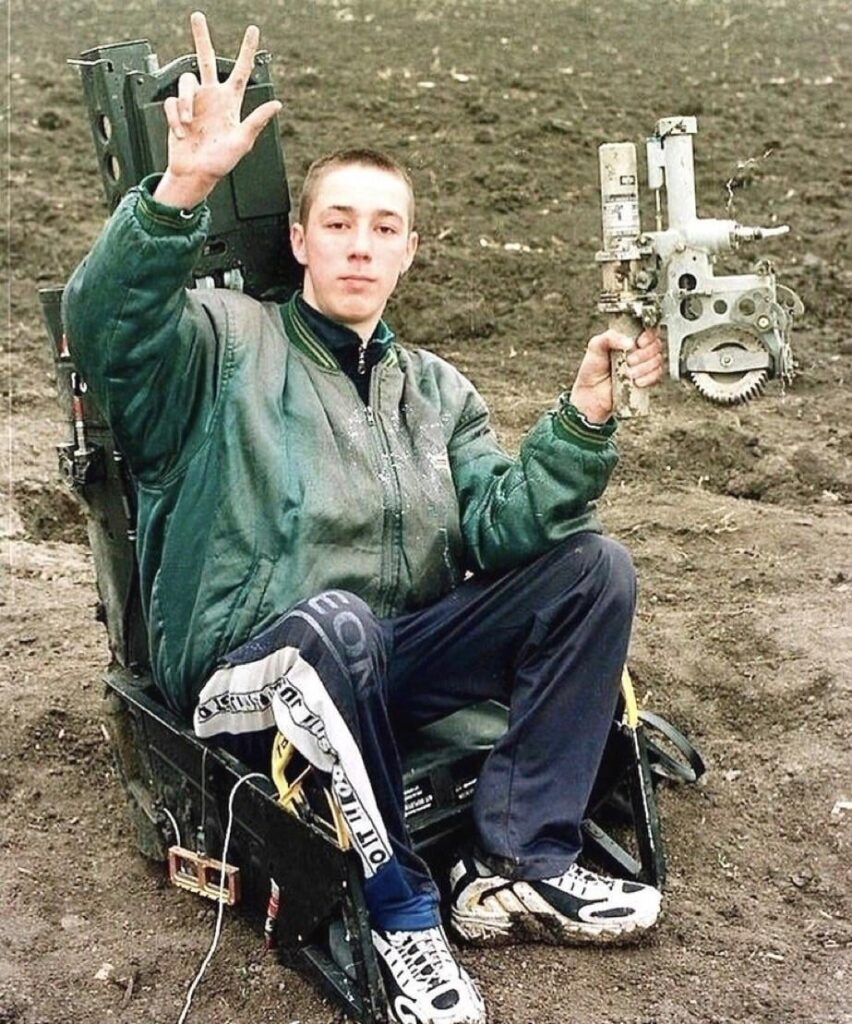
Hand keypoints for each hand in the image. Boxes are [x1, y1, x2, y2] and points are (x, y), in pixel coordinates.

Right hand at [153, 12, 280, 208]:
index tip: (253, 30)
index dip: (247, 51)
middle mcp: (212, 97)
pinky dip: (176, 118)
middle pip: (206, 59)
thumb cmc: (220, 163)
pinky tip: (182, 132)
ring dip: (186, 103)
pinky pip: (173, 102)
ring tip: (190, 124)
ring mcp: (194, 102)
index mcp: (230, 103)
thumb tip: (277, 104)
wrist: (194, 175)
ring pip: (185, 81)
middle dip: (202, 37)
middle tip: (197, 16)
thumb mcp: (242, 142)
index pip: (241, 71)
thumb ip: (256, 121)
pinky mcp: (177, 110)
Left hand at [569, 326, 664, 422]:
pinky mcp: (646, 379)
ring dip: (644, 367)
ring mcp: (644, 365)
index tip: (639, 343)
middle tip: (629, 361)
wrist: (591, 394)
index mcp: (629, 337)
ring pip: (658, 360)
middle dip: (644, 354)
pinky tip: (636, 382)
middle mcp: (639, 350)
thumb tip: (629, 342)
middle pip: (656, 345)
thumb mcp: (595, 346)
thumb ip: (609, 337)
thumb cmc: (592, 368)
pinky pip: (657, 375)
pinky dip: (649, 378)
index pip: (649, 330)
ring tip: (629, 373)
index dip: (648, 335)